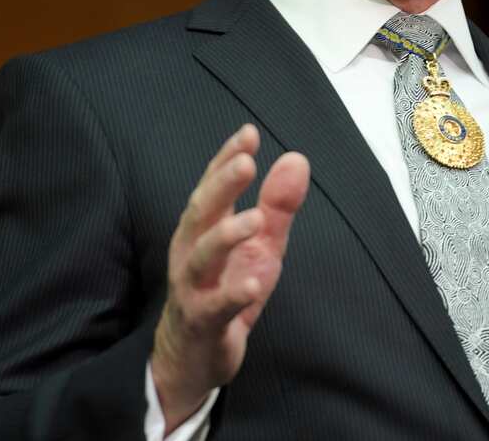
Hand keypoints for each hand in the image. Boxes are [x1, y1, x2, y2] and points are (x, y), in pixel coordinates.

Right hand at [151, 124, 309, 431]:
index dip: (226, 159)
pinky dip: (235, 294)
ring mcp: (194, 287)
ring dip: (226, 236)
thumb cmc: (226, 289)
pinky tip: (255, 284)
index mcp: (203, 228)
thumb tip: (297, 159)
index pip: (212, 186)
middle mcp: (191, 252)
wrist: (192, 354)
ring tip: (255, 219)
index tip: (248, 134)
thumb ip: (278, 205)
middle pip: (201, 213)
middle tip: (245, 162)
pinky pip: (216, 308)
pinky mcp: (204, 322)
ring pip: (201, 258)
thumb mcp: (260, 245)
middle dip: (221, 186)